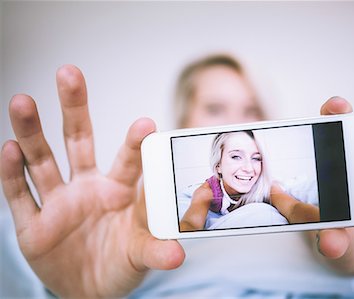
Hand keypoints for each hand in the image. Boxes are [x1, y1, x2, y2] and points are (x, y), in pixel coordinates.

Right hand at [0, 65, 184, 297]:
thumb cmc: (121, 263)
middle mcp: (88, 188)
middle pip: (78, 141)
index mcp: (119, 191)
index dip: (134, 142)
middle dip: (73, 108)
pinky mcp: (34, 225)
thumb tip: (177, 254)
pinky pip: (20, 195)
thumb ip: (155, 250)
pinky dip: (12, 173)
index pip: (128, 161)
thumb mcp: (140, 256)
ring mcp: (59, 203)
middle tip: (69, 73)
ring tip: (22, 100)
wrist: (91, 290)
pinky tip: (8, 148)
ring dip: (31, 133)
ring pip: (42, 160)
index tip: (145, 123)